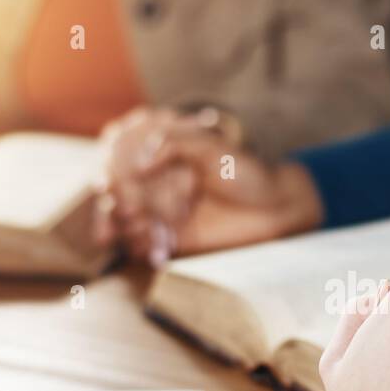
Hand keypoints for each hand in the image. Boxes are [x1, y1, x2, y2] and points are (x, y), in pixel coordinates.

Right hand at [94, 108, 323, 262]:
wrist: (275, 209)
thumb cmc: (247, 172)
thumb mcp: (213, 147)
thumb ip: (175, 144)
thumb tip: (140, 163)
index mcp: (161, 155)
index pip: (119, 162)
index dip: (114, 174)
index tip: (115, 184)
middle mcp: (156, 183)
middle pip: (115, 193)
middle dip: (118, 203)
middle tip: (133, 210)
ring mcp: (161, 212)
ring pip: (122, 220)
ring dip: (126, 226)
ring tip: (146, 227)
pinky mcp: (170, 239)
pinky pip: (140, 245)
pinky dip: (139, 246)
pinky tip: (154, 245)